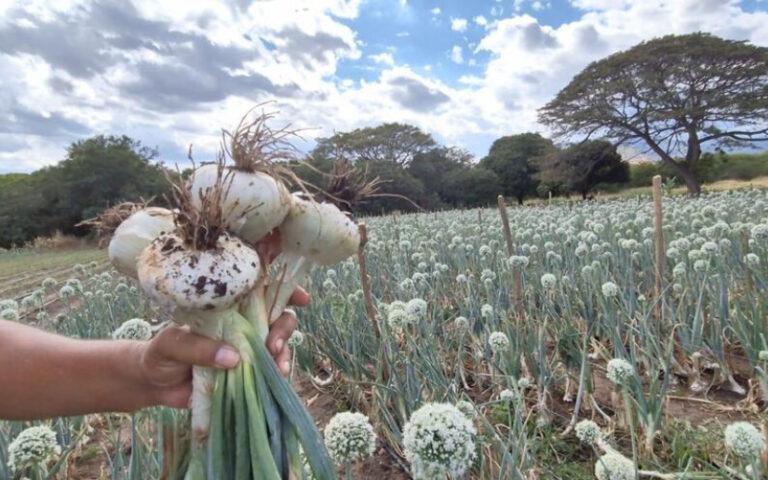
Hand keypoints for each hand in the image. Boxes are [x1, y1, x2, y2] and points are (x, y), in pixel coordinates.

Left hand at [135, 287, 309, 408]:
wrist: (153, 385)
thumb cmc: (160, 354)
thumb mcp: (171, 344)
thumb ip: (198, 347)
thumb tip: (233, 357)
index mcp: (227, 307)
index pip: (260, 291)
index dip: (284, 290)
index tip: (301, 298)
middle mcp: (242, 324)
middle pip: (278, 317)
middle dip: (284, 328)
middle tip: (273, 345)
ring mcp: (247, 349)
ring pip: (278, 344)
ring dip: (284, 353)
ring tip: (278, 367)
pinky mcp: (247, 373)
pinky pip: (270, 370)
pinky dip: (278, 373)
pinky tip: (277, 377)